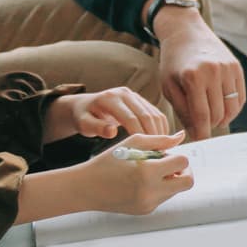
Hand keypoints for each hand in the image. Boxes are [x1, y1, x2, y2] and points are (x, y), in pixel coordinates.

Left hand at [45, 88, 169, 141]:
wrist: (85, 106)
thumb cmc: (83, 118)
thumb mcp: (84, 124)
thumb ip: (97, 128)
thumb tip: (112, 132)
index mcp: (110, 98)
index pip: (131, 118)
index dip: (140, 135)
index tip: (146, 152)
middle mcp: (124, 93)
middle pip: (146, 115)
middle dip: (154, 135)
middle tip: (159, 154)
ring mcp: (133, 95)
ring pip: (154, 113)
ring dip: (161, 132)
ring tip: (162, 150)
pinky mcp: (140, 100)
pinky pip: (155, 113)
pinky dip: (161, 127)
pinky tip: (161, 141)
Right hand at [83, 131, 193, 213]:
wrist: (87, 188)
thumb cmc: (107, 162)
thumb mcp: (133, 143)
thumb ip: (160, 140)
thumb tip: (181, 137)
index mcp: (148, 172)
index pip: (182, 162)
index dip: (177, 155)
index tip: (165, 154)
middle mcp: (151, 191)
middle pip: (188, 182)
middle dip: (184, 171)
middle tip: (170, 164)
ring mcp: (149, 204)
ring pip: (176, 190)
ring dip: (170, 178)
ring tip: (150, 171)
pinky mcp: (146, 211)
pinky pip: (163, 197)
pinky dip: (159, 187)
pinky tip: (141, 181)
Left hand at [155, 8, 244, 138]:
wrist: (185, 32)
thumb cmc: (173, 61)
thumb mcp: (169, 86)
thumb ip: (182, 111)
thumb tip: (195, 134)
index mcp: (193, 77)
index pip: (201, 116)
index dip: (202, 133)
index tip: (200, 142)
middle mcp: (213, 72)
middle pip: (217, 114)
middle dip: (209, 125)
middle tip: (202, 126)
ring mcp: (227, 68)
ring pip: (231, 108)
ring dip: (222, 118)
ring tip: (211, 118)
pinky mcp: (237, 67)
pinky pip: (240, 97)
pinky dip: (233, 108)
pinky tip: (222, 108)